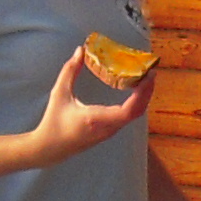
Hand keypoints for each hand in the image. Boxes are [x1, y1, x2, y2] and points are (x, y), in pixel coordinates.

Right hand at [32, 49, 154, 165]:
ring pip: (134, 115)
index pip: (128, 110)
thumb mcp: (59, 93)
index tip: (148, 76)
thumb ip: (70, 71)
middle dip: (147, 91)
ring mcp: (109, 132)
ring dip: (143, 96)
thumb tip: (80, 51)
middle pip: (137, 111)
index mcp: (96, 119)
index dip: (142, 93)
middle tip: (150, 71)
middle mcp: (107, 128)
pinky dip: (135, 102)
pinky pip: (128, 116)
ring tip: (145, 77)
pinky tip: (134, 89)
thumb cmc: (53, 122)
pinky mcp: (109, 132)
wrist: (49, 149)